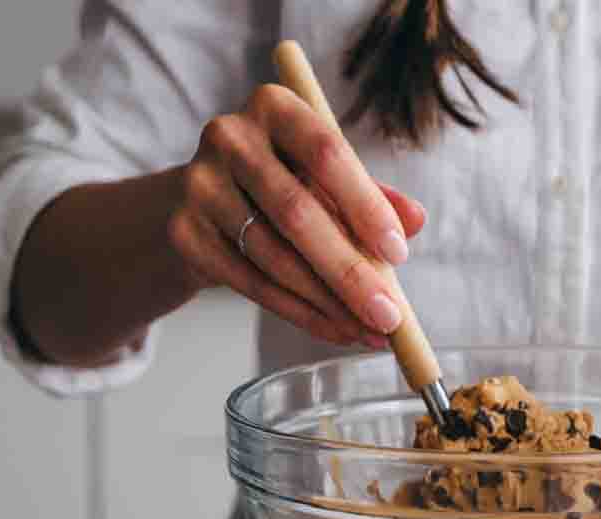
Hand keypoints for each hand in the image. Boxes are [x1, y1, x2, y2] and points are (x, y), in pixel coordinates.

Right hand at [167, 85, 425, 347]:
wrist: (205, 201)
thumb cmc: (285, 181)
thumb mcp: (328, 178)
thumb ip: (372, 195)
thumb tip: (416, 220)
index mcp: (275, 106)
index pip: (326, 152)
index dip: (365, 205)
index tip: (399, 252)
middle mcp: (229, 136)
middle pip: (297, 212)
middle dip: (350, 271)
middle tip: (390, 314)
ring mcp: (199, 184)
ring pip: (273, 255)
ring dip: (328, 302)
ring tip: (370, 330)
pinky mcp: (185, 233)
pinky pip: (251, 283)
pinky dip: (300, 313)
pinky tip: (336, 330)